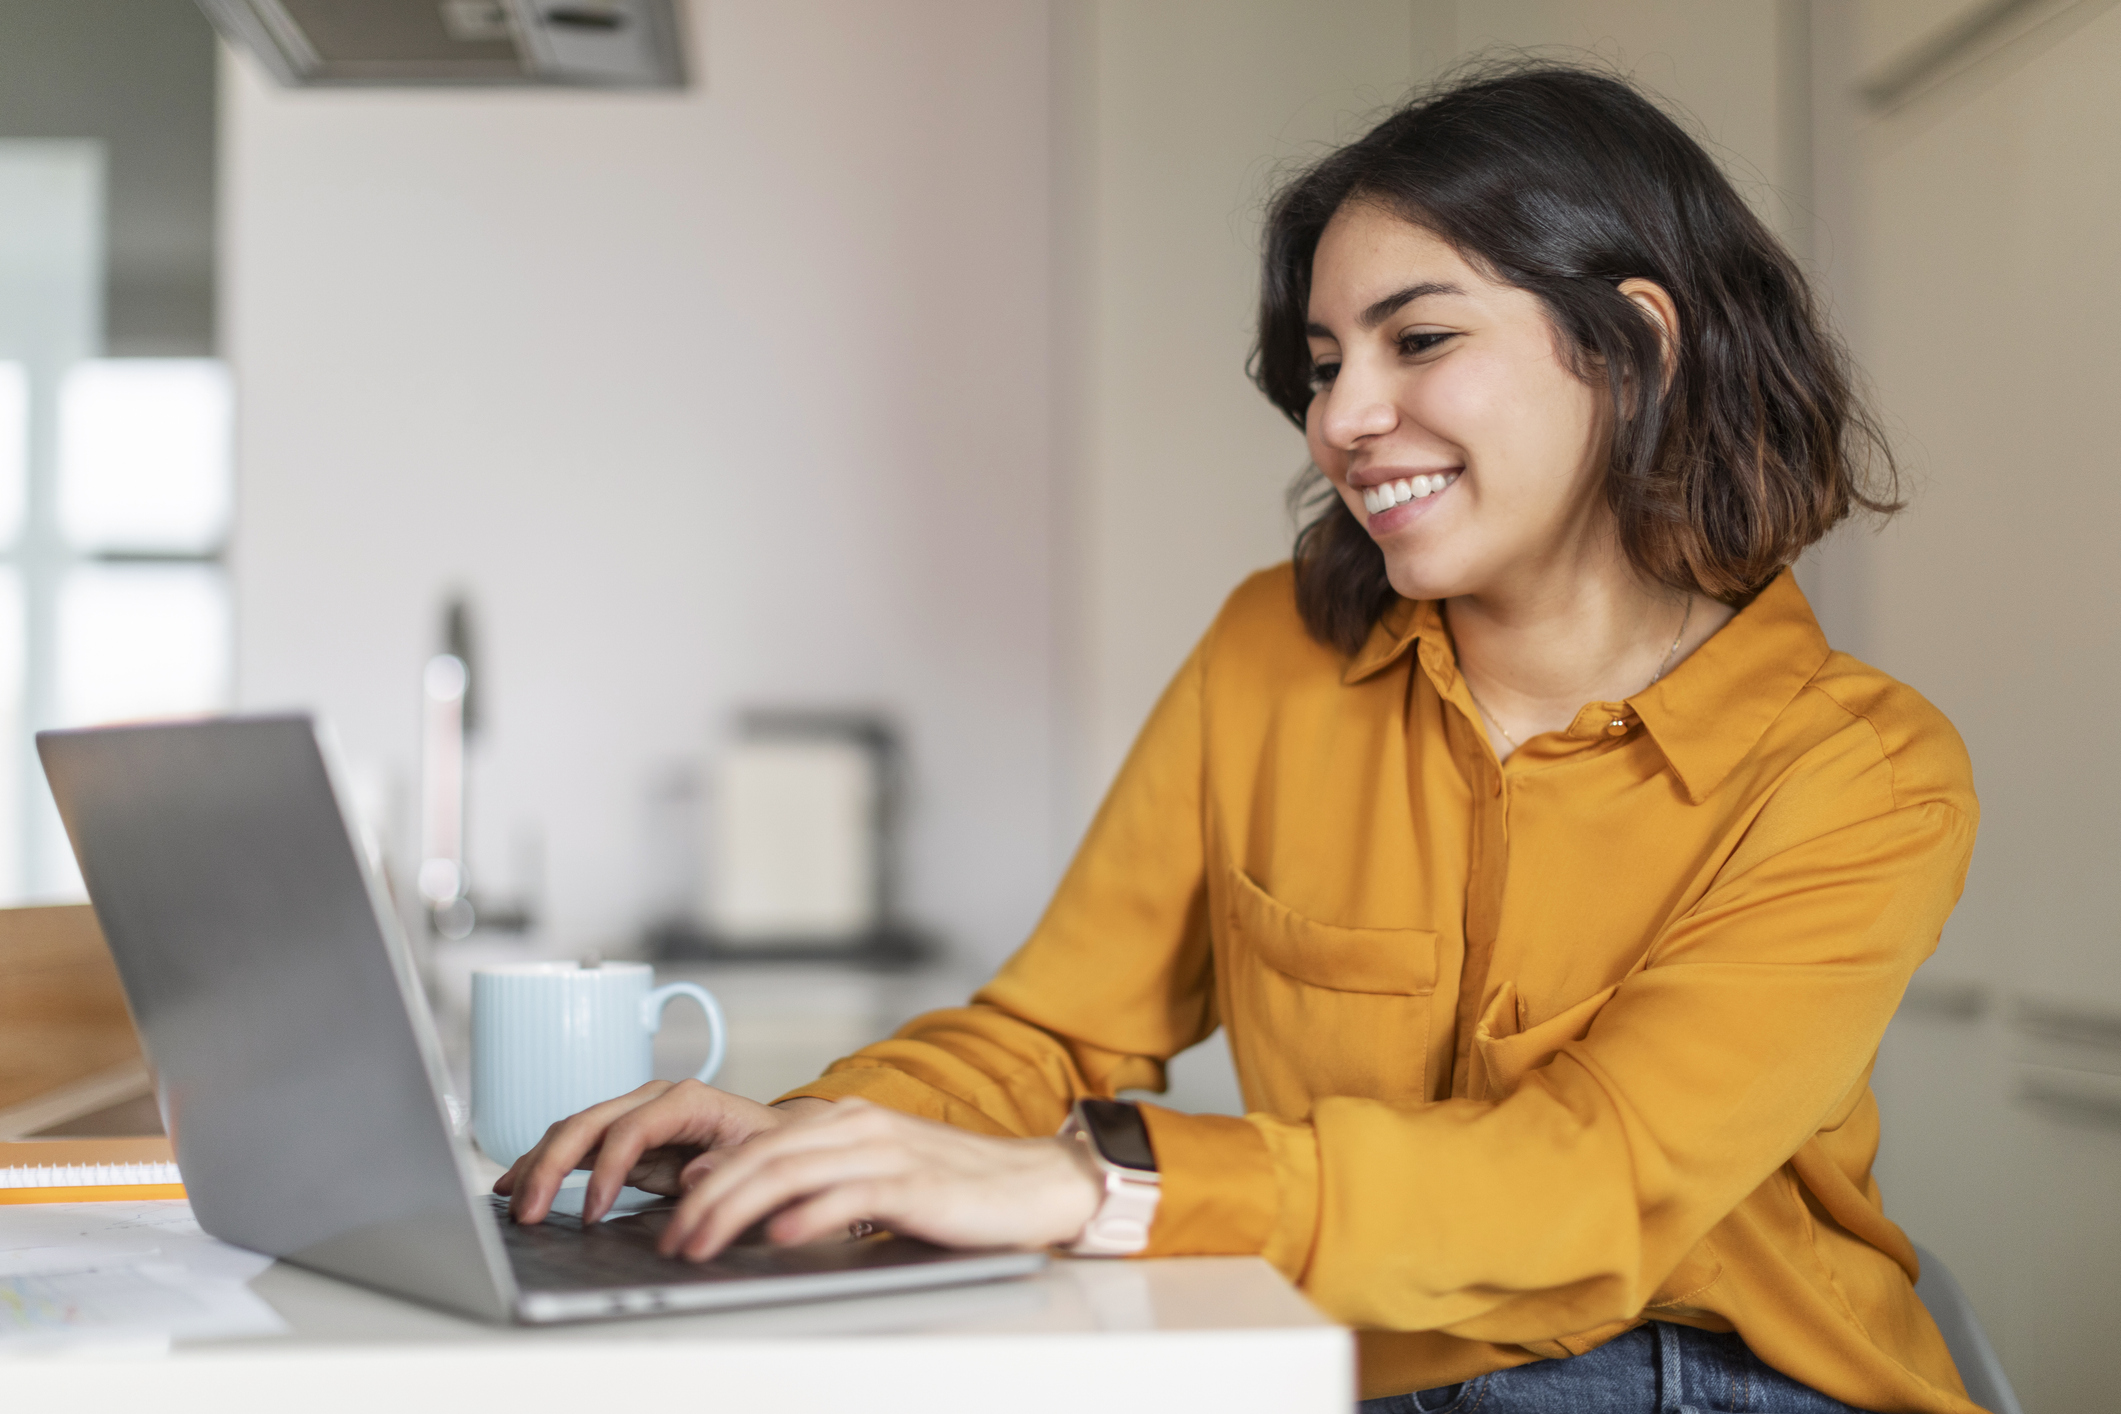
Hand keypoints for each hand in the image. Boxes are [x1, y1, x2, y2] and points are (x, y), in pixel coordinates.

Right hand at [493, 1079, 831, 1223]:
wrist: (773, 1142)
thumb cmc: (767, 1150)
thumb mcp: (759, 1158)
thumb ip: (728, 1165)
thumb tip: (693, 1174)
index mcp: (687, 1101)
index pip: (631, 1129)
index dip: (607, 1170)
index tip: (592, 1213)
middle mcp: (653, 1100)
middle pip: (589, 1122)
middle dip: (553, 1165)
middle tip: (530, 1211)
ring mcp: (633, 1114)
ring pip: (573, 1130)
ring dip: (539, 1164)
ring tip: (513, 1201)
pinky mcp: (622, 1137)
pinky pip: (575, 1145)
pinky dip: (544, 1163)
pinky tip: (517, 1183)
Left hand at [653, 1098, 1103, 1261]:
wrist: (1033, 1183)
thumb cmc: (954, 1187)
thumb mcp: (876, 1175)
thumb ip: (819, 1180)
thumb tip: (753, 1203)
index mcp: (846, 1119)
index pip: (758, 1144)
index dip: (707, 1181)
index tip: (675, 1218)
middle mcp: (859, 1125)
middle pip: (762, 1156)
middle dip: (706, 1199)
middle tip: (675, 1239)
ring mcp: (886, 1150)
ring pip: (790, 1172)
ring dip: (736, 1211)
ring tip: (704, 1243)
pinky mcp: (913, 1183)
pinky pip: (848, 1196)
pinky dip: (808, 1215)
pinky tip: (781, 1236)